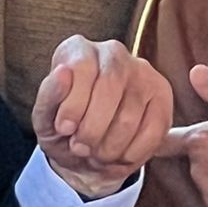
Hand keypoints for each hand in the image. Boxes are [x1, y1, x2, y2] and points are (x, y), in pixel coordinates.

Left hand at [32, 35, 172, 198]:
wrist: (86, 153)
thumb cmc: (64, 130)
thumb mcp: (44, 119)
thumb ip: (49, 96)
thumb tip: (62, 72)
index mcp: (78, 49)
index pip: (81, 68)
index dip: (73, 104)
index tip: (64, 129)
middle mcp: (112, 52)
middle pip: (110, 88)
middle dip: (92, 129)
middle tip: (80, 148)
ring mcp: (142, 72)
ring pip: (130, 114)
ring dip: (110, 146)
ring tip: (97, 154)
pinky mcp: (162, 95)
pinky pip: (153, 130)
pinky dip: (132, 153)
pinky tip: (118, 156)